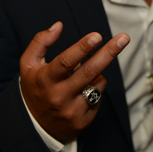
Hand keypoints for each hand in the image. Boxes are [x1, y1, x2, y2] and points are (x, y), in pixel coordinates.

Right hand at [20, 22, 128, 142]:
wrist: (35, 126)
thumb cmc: (35, 87)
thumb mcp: (28, 64)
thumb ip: (41, 42)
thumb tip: (59, 25)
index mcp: (45, 80)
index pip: (65, 62)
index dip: (82, 48)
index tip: (97, 36)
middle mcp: (59, 96)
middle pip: (89, 72)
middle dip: (109, 53)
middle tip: (124, 38)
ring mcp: (72, 111)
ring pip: (98, 83)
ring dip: (96, 74)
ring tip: (81, 77)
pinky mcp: (83, 122)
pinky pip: (99, 97)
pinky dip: (95, 90)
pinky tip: (81, 93)